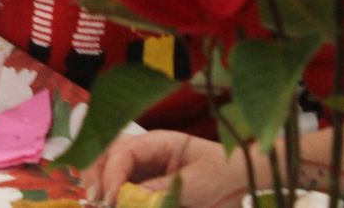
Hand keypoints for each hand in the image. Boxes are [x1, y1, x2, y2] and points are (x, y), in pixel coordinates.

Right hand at [83, 131, 241, 207]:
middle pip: (108, 153)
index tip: (110, 199)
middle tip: (96, 200)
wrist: (247, 182)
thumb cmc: (226, 174)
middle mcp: (147, 152)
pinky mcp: (151, 185)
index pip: (123, 153)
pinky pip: (127, 185)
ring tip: (100, 202)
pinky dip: (117, 194)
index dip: (112, 175)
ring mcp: (147, 167)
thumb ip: (163, 190)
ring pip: (111, 166)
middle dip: (98, 174)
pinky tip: (114, 202)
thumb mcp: (197, 184)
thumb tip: (129, 199)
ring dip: (102, 183)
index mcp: (158, 143)